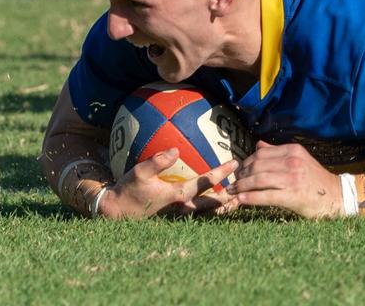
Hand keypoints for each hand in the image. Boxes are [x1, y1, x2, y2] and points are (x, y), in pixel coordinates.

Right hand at [98, 148, 237, 218]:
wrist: (117, 211)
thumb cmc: (128, 190)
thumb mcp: (139, 173)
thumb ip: (157, 161)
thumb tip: (176, 150)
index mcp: (177, 195)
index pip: (204, 183)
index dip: (220, 173)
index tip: (235, 163)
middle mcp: (182, 207)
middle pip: (213, 201)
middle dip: (231, 193)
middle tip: (247, 183)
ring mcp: (180, 213)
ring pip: (209, 209)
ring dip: (224, 202)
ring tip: (240, 195)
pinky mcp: (176, 215)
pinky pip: (200, 211)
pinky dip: (212, 206)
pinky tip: (220, 200)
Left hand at [228, 141, 341, 217]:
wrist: (336, 196)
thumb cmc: (314, 179)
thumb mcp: (299, 160)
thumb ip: (278, 152)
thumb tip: (258, 145)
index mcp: (293, 150)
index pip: (261, 153)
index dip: (246, 162)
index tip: (238, 171)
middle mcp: (292, 162)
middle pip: (257, 165)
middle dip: (241, 175)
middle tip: (233, 182)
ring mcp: (292, 178)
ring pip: (259, 179)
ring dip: (242, 186)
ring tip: (233, 191)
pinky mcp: (292, 195)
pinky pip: (266, 195)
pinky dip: (250, 198)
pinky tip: (241, 200)